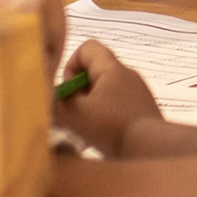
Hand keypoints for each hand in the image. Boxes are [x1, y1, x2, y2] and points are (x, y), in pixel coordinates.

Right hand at [52, 39, 160, 157]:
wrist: (152, 150)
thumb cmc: (113, 128)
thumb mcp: (75, 116)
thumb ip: (54, 104)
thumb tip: (45, 99)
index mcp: (113, 69)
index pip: (88, 47)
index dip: (71, 64)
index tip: (69, 90)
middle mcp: (128, 75)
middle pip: (94, 71)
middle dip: (77, 90)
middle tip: (73, 113)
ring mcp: (137, 93)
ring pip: (104, 90)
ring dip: (89, 106)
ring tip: (85, 127)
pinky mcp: (142, 110)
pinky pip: (116, 105)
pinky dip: (104, 116)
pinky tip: (100, 135)